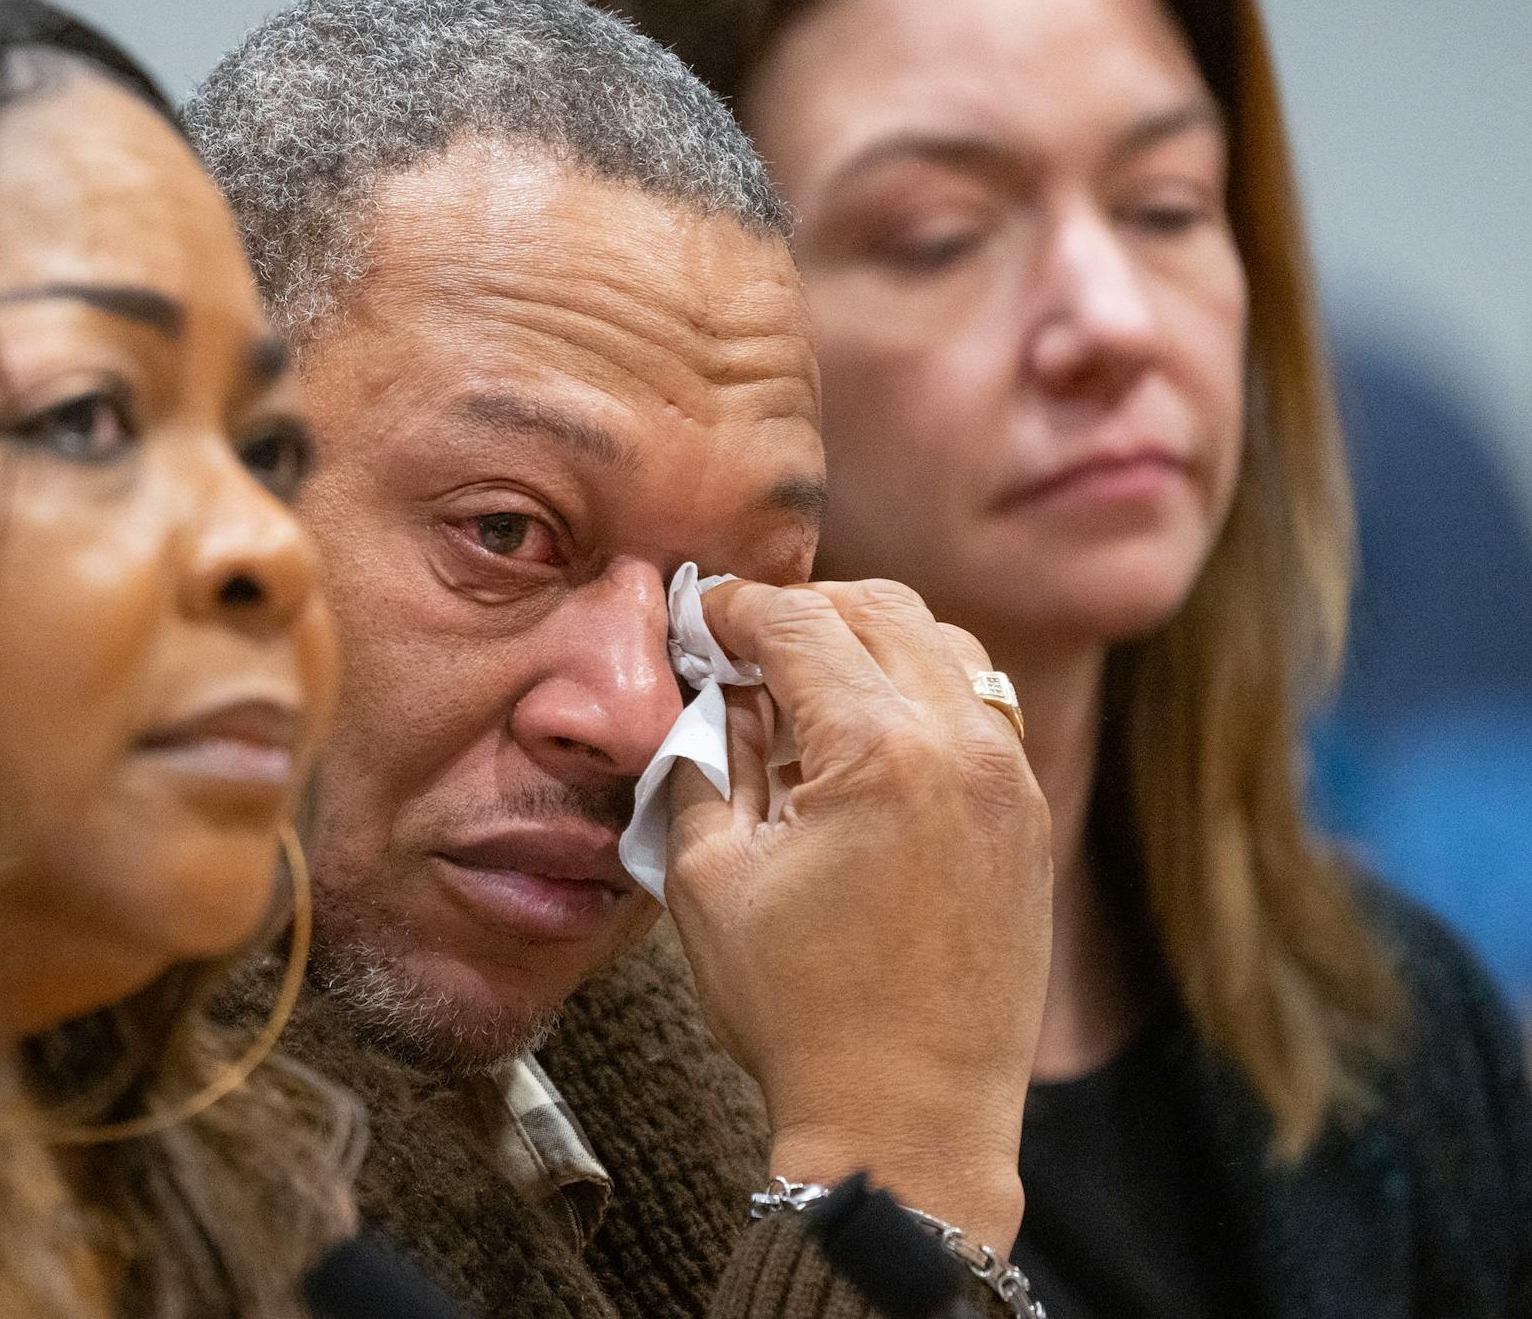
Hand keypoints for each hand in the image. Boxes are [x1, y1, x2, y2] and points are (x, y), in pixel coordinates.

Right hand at [662, 578, 1051, 1251]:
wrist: (909, 1121)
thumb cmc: (797, 1011)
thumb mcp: (707, 876)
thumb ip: (704, 759)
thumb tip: (716, 692)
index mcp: (877, 749)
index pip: (798, 621)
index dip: (734, 608)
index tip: (698, 618)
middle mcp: (962, 744)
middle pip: (879, 608)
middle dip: (802, 610)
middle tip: (742, 645)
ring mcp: (1011, 779)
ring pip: (942, 644)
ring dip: (868, 641)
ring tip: (804, 687)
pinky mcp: (1031, 818)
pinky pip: (980, 705)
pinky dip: (918, 691)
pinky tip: (863, 741)